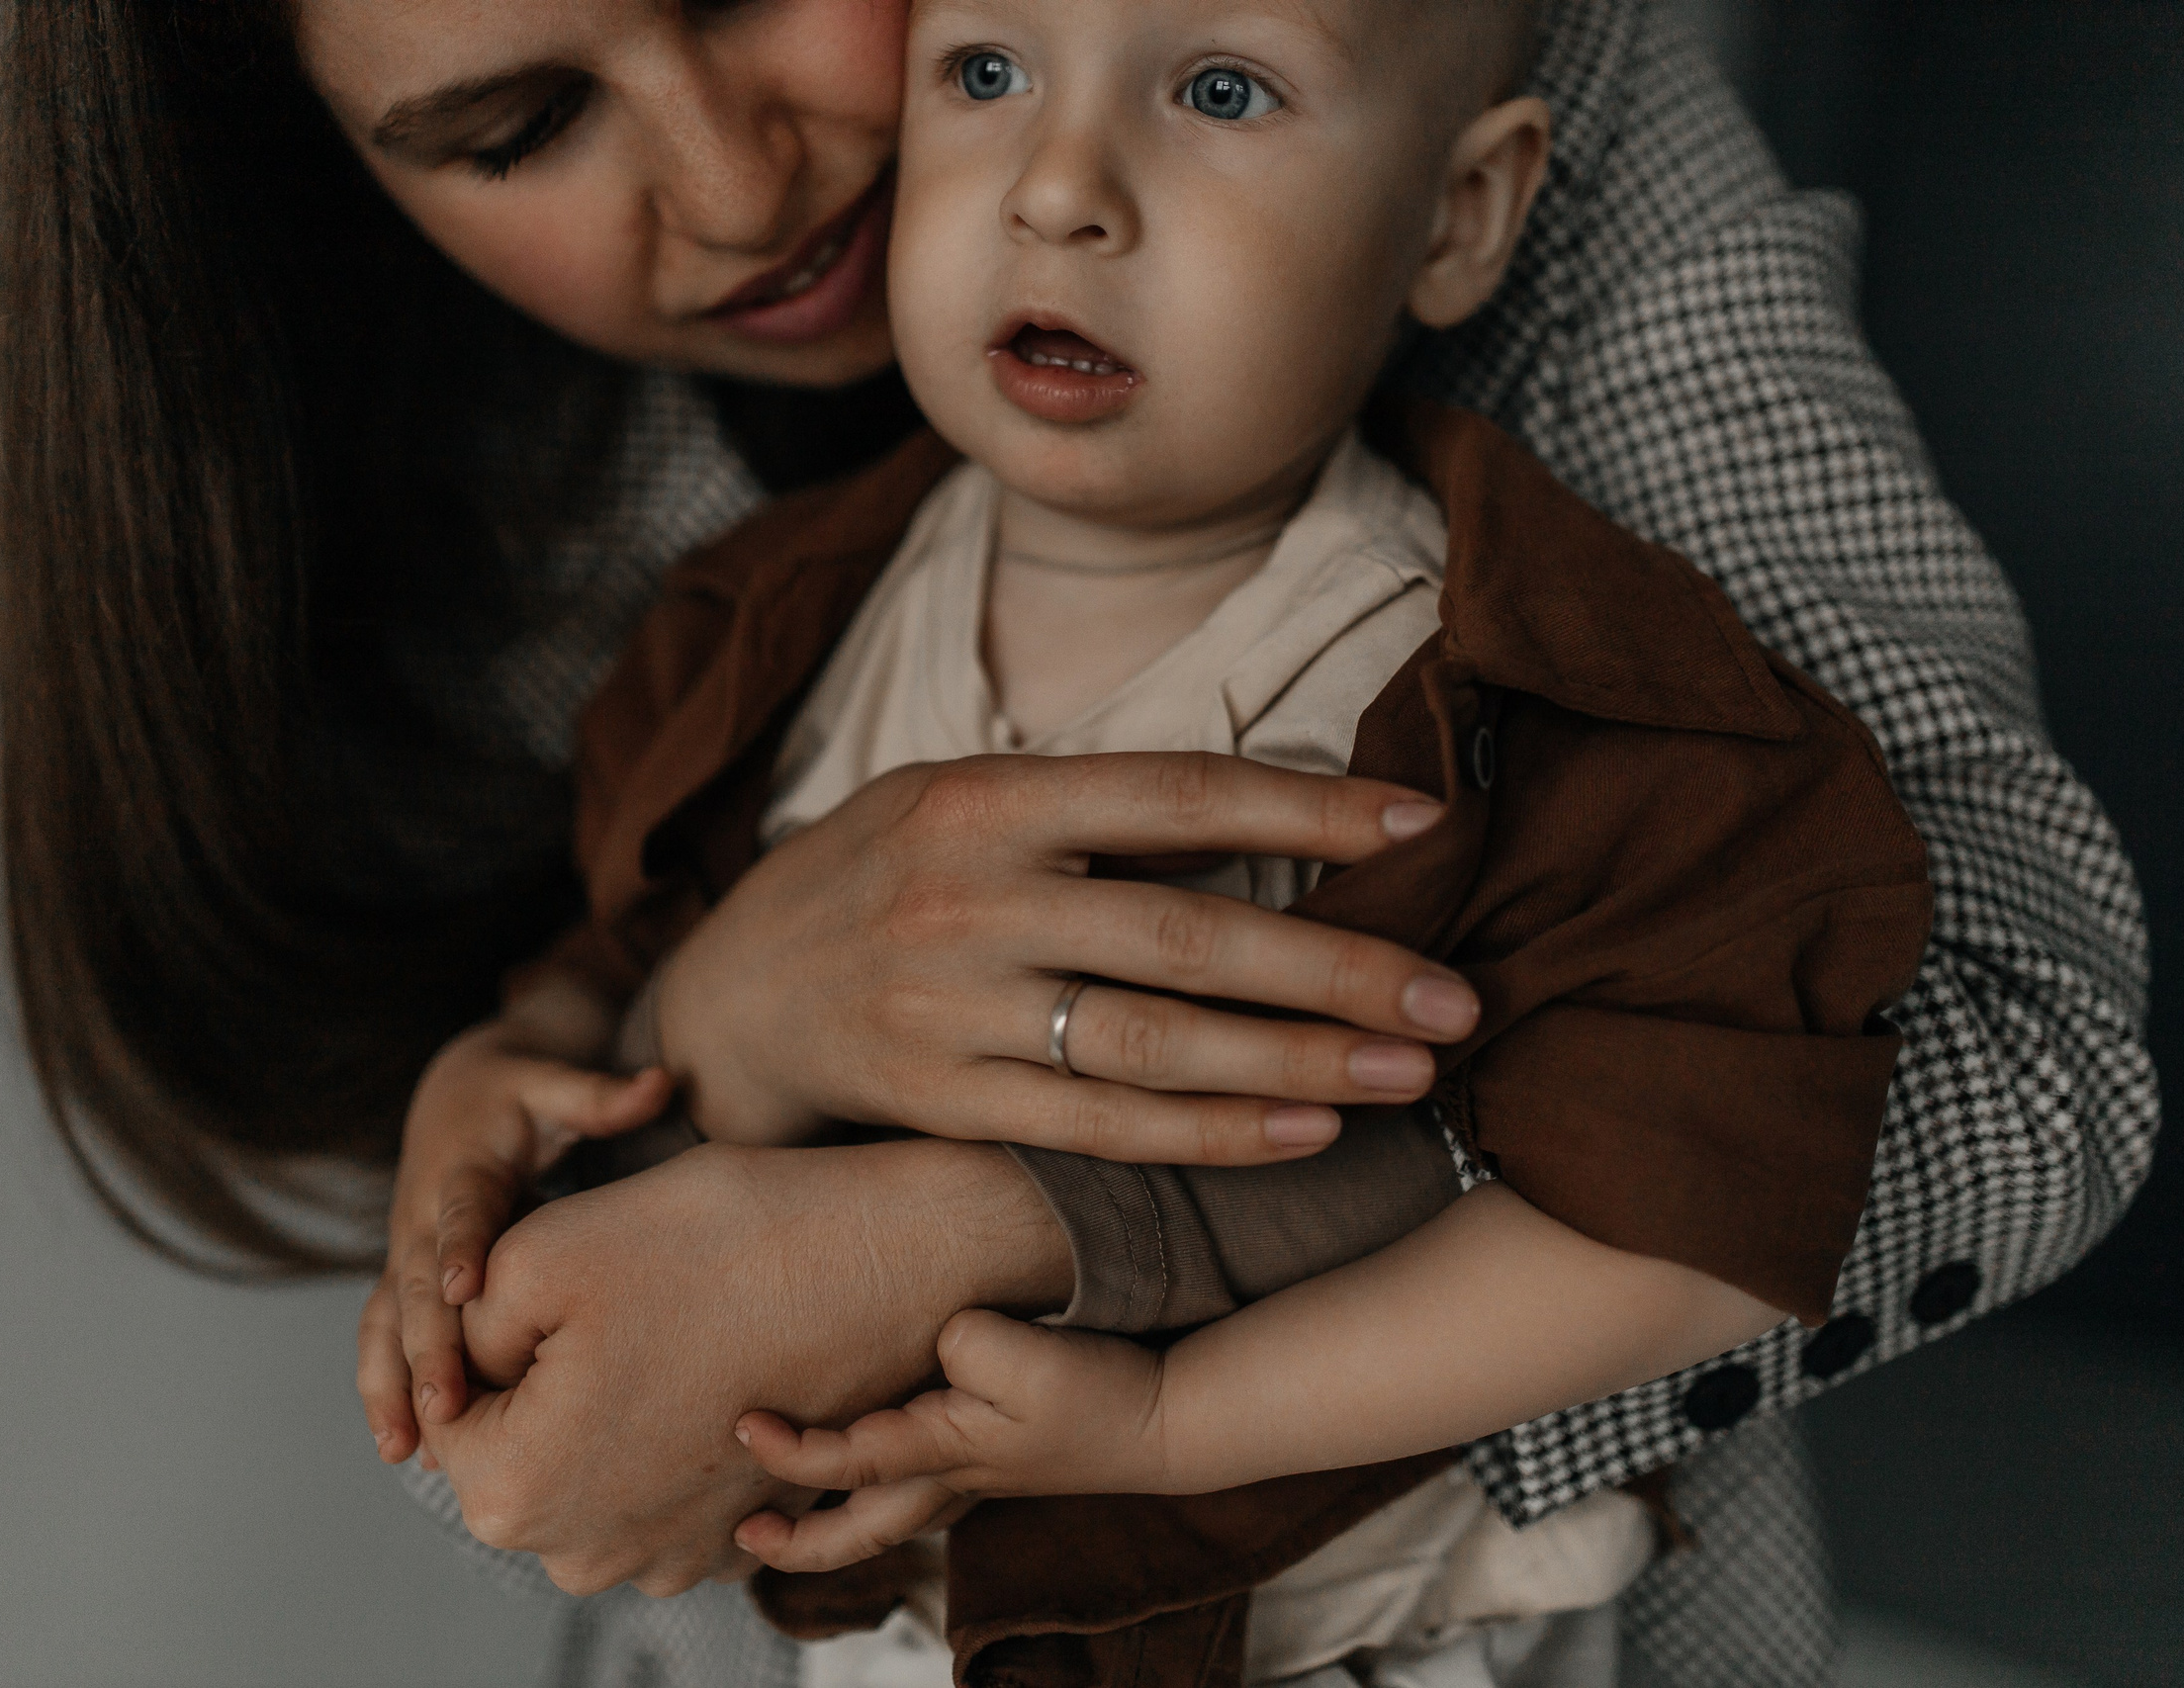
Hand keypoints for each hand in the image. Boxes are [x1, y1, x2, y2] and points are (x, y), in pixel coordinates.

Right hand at [356, 991, 672, 1465]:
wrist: (458, 1095)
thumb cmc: (520, 1095)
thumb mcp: (554, 1086)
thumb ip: (601, 1096)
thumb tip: (661, 1081)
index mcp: (462, 1172)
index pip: (461, 1214)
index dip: (460, 1251)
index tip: (463, 1292)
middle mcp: (422, 1218)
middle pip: (413, 1286)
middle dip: (426, 1347)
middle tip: (444, 1407)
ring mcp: (407, 1255)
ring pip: (382, 1321)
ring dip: (388, 1384)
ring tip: (405, 1449)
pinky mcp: (405, 1283)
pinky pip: (383, 1338)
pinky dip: (385, 1390)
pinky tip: (402, 1449)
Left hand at [424, 1138, 1072, 1597]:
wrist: (891, 1261)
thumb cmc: (719, 1243)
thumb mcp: (538, 1252)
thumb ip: (458, 1326)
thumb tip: (454, 1364)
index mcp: (515, 1495)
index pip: (446, 1409)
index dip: (497, 1326)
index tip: (571, 1279)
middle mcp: (587, 1557)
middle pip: (521, 1444)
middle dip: (550, 1371)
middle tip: (627, 1291)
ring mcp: (672, 1557)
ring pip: (596, 1458)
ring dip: (617, 1395)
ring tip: (681, 1316)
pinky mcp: (738, 1533)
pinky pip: (668, 1476)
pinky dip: (681, 1419)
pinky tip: (724, 1354)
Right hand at [655, 753, 1481, 1160]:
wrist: (727, 999)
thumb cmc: (878, 879)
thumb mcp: (959, 801)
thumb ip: (1095, 813)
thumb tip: (1272, 815)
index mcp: (985, 797)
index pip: (1177, 791)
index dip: (1309, 805)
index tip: (1422, 821)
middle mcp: (967, 899)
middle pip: (1187, 935)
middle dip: (1338, 968)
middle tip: (1457, 998)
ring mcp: (949, 1011)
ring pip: (1153, 1045)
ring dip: (1298, 1063)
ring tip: (1412, 1073)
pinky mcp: (941, 1104)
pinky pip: (1098, 1130)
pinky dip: (1210, 1138)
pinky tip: (1306, 1133)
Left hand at [731, 1310, 1169, 1573]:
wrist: (1172, 1418)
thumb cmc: (1100, 1388)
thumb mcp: (1025, 1355)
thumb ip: (960, 1343)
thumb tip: (933, 1341)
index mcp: (947, 1451)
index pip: (849, 1460)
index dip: (790, 1451)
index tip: (743, 1428)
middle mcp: (953, 1475)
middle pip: (859, 1528)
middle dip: (797, 1543)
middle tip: (742, 1538)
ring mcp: (977, 1474)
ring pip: (888, 1515)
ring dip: (833, 1528)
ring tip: (782, 1523)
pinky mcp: (999, 1457)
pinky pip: (920, 1488)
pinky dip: (880, 1494)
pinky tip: (872, 1477)